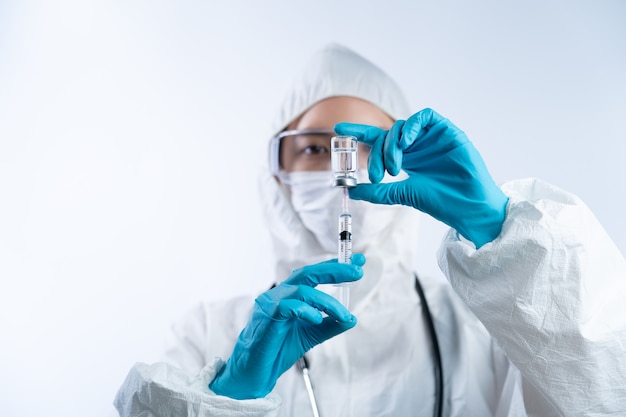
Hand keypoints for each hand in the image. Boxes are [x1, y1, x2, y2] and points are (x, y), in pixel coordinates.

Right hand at [209, 254, 365, 399]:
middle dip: (334, 270)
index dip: (336, 266)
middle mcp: (281, 293)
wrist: (256, 370)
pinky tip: (318, 319)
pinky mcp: (267, 316)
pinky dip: (306, 311)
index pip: (315, 274)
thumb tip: (352, 318)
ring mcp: (272, 302)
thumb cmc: (279, 348)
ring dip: (327, 302)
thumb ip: (330, 325)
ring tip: (343, 314)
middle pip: (308, 273)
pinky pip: (288, 307)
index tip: (358, 262)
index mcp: (291, 294)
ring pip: (302, 290)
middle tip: (356, 272)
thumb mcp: (312, 335)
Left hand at [335, 108, 507, 247]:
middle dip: (378, 153)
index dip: (360, 132)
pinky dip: (412, 126)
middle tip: (379, 175)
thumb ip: (379, 191)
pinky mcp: (447, 131)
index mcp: (406, 157)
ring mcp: (431, 137)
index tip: (340, 129)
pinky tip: (406, 142)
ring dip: (393, 144)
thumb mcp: (403, 194)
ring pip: (403, 126)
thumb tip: (352, 191)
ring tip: (394, 166)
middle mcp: (417, 145)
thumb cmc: (442, 202)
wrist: (469, 208)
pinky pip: (426, 117)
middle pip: (388, 135)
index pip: (378, 139)